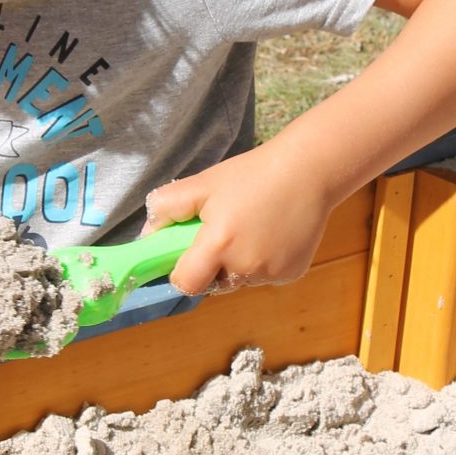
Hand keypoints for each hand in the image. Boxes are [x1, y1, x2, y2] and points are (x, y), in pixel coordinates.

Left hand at [145, 139, 333, 297]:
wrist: (309, 170)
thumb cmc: (252, 174)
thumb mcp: (203, 183)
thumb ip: (167, 207)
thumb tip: (147, 236)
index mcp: (219, 244)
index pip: (186, 284)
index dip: (182, 273)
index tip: (186, 257)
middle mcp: (245, 266)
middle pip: (214, 284)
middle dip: (212, 266)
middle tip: (223, 233)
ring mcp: (271, 273)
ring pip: (241, 281)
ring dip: (239, 265)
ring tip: (252, 228)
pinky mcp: (292, 274)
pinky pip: (266, 277)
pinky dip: (264, 262)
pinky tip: (273, 234)